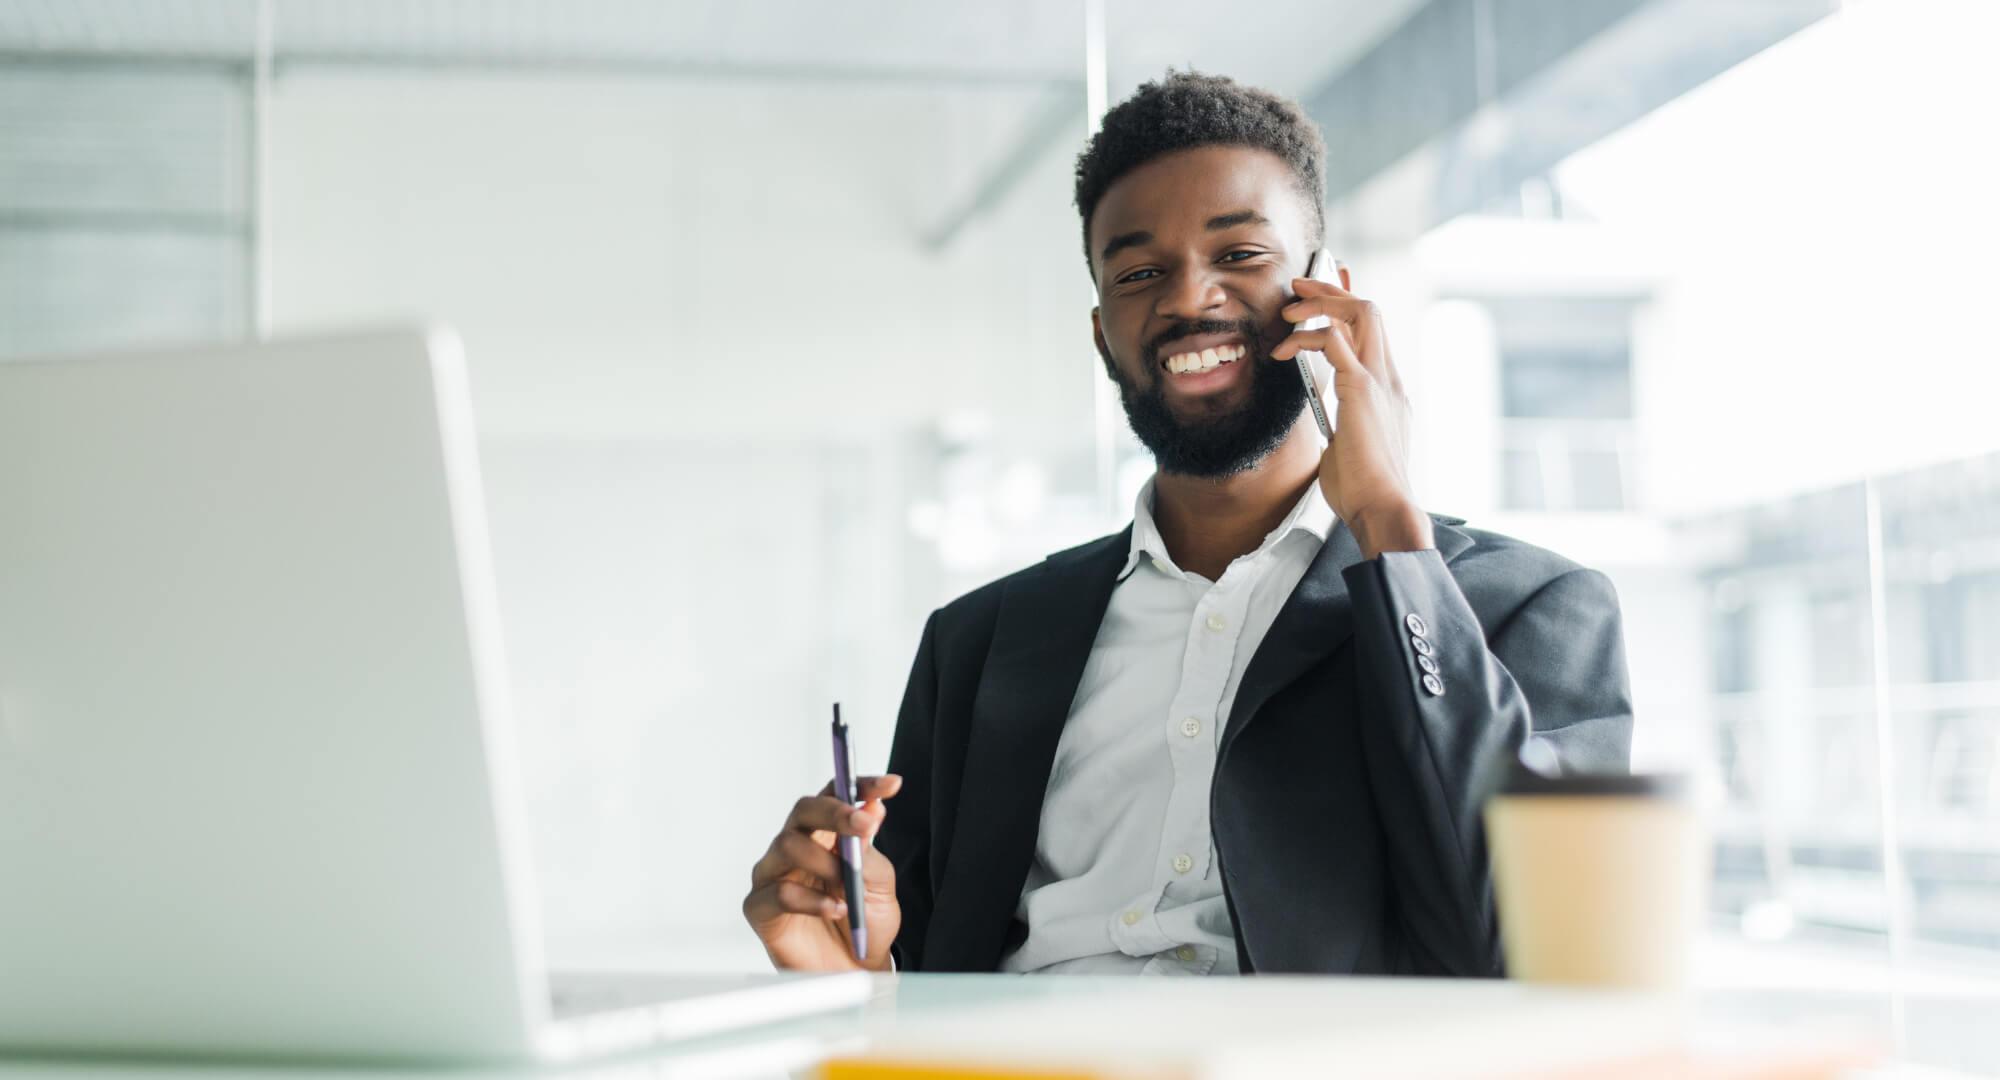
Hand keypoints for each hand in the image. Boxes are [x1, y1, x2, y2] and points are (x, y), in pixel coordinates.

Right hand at [742, 774, 901, 971]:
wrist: (856, 973)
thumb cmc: (865, 926)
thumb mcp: (879, 886)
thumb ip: (868, 851)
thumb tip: (871, 811)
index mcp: (826, 834)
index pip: (835, 794)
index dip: (859, 784)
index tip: (891, 785)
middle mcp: (795, 846)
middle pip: (804, 809)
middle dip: (836, 812)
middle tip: (864, 824)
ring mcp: (773, 874)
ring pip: (787, 845)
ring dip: (825, 863)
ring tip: (848, 890)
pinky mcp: (759, 907)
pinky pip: (779, 891)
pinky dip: (812, 900)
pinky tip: (834, 910)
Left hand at [1271, 274, 1432, 558]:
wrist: (1382, 507)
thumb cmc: (1363, 488)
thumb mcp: (1349, 445)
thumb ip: (1340, 422)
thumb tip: (1325, 414)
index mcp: (1389, 391)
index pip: (1373, 332)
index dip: (1348, 306)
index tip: (1322, 295)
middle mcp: (1389, 379)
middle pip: (1369, 311)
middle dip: (1332, 291)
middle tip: (1298, 287)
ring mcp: (1379, 381)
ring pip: (1360, 313)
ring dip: (1320, 304)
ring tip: (1288, 312)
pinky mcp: (1362, 389)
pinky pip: (1334, 341)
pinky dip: (1307, 337)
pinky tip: (1284, 352)